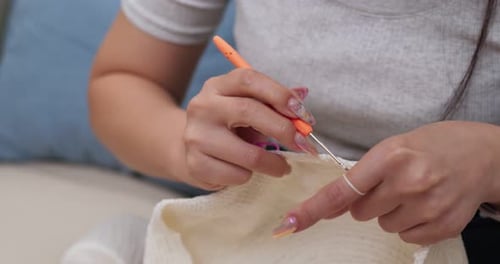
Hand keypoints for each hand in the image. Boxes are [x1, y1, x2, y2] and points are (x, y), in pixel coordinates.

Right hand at [184, 68, 316, 189]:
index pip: (249, 80)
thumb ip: (274, 102)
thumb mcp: (248, 108)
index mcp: (217, 86)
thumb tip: (303, 94)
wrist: (190, 151)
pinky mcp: (196, 164)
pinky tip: (246, 172)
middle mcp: (203, 106)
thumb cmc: (229, 127)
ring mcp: (196, 136)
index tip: (303, 114)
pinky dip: (250, 176)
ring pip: (248, 154)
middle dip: (283, 129)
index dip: (280, 94)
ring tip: (281, 166)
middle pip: (248, 111)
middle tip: (303, 144)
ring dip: (274, 164)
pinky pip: (238, 175)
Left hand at [276, 121, 499, 244]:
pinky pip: (406, 236)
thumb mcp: (395, 147)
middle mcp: (409, 182)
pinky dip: (410, 223)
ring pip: (382, 225)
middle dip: (367, 201)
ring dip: (390, 212)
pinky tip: (426, 203)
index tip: (291, 223)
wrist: (484, 155)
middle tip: (390, 184)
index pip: (343, 190)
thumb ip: (363, 175)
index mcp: (391, 156)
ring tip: (413, 190)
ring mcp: (428, 206)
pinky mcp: (444, 225)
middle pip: (359, 212)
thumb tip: (334, 206)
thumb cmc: (433, 145)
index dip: (313, 209)